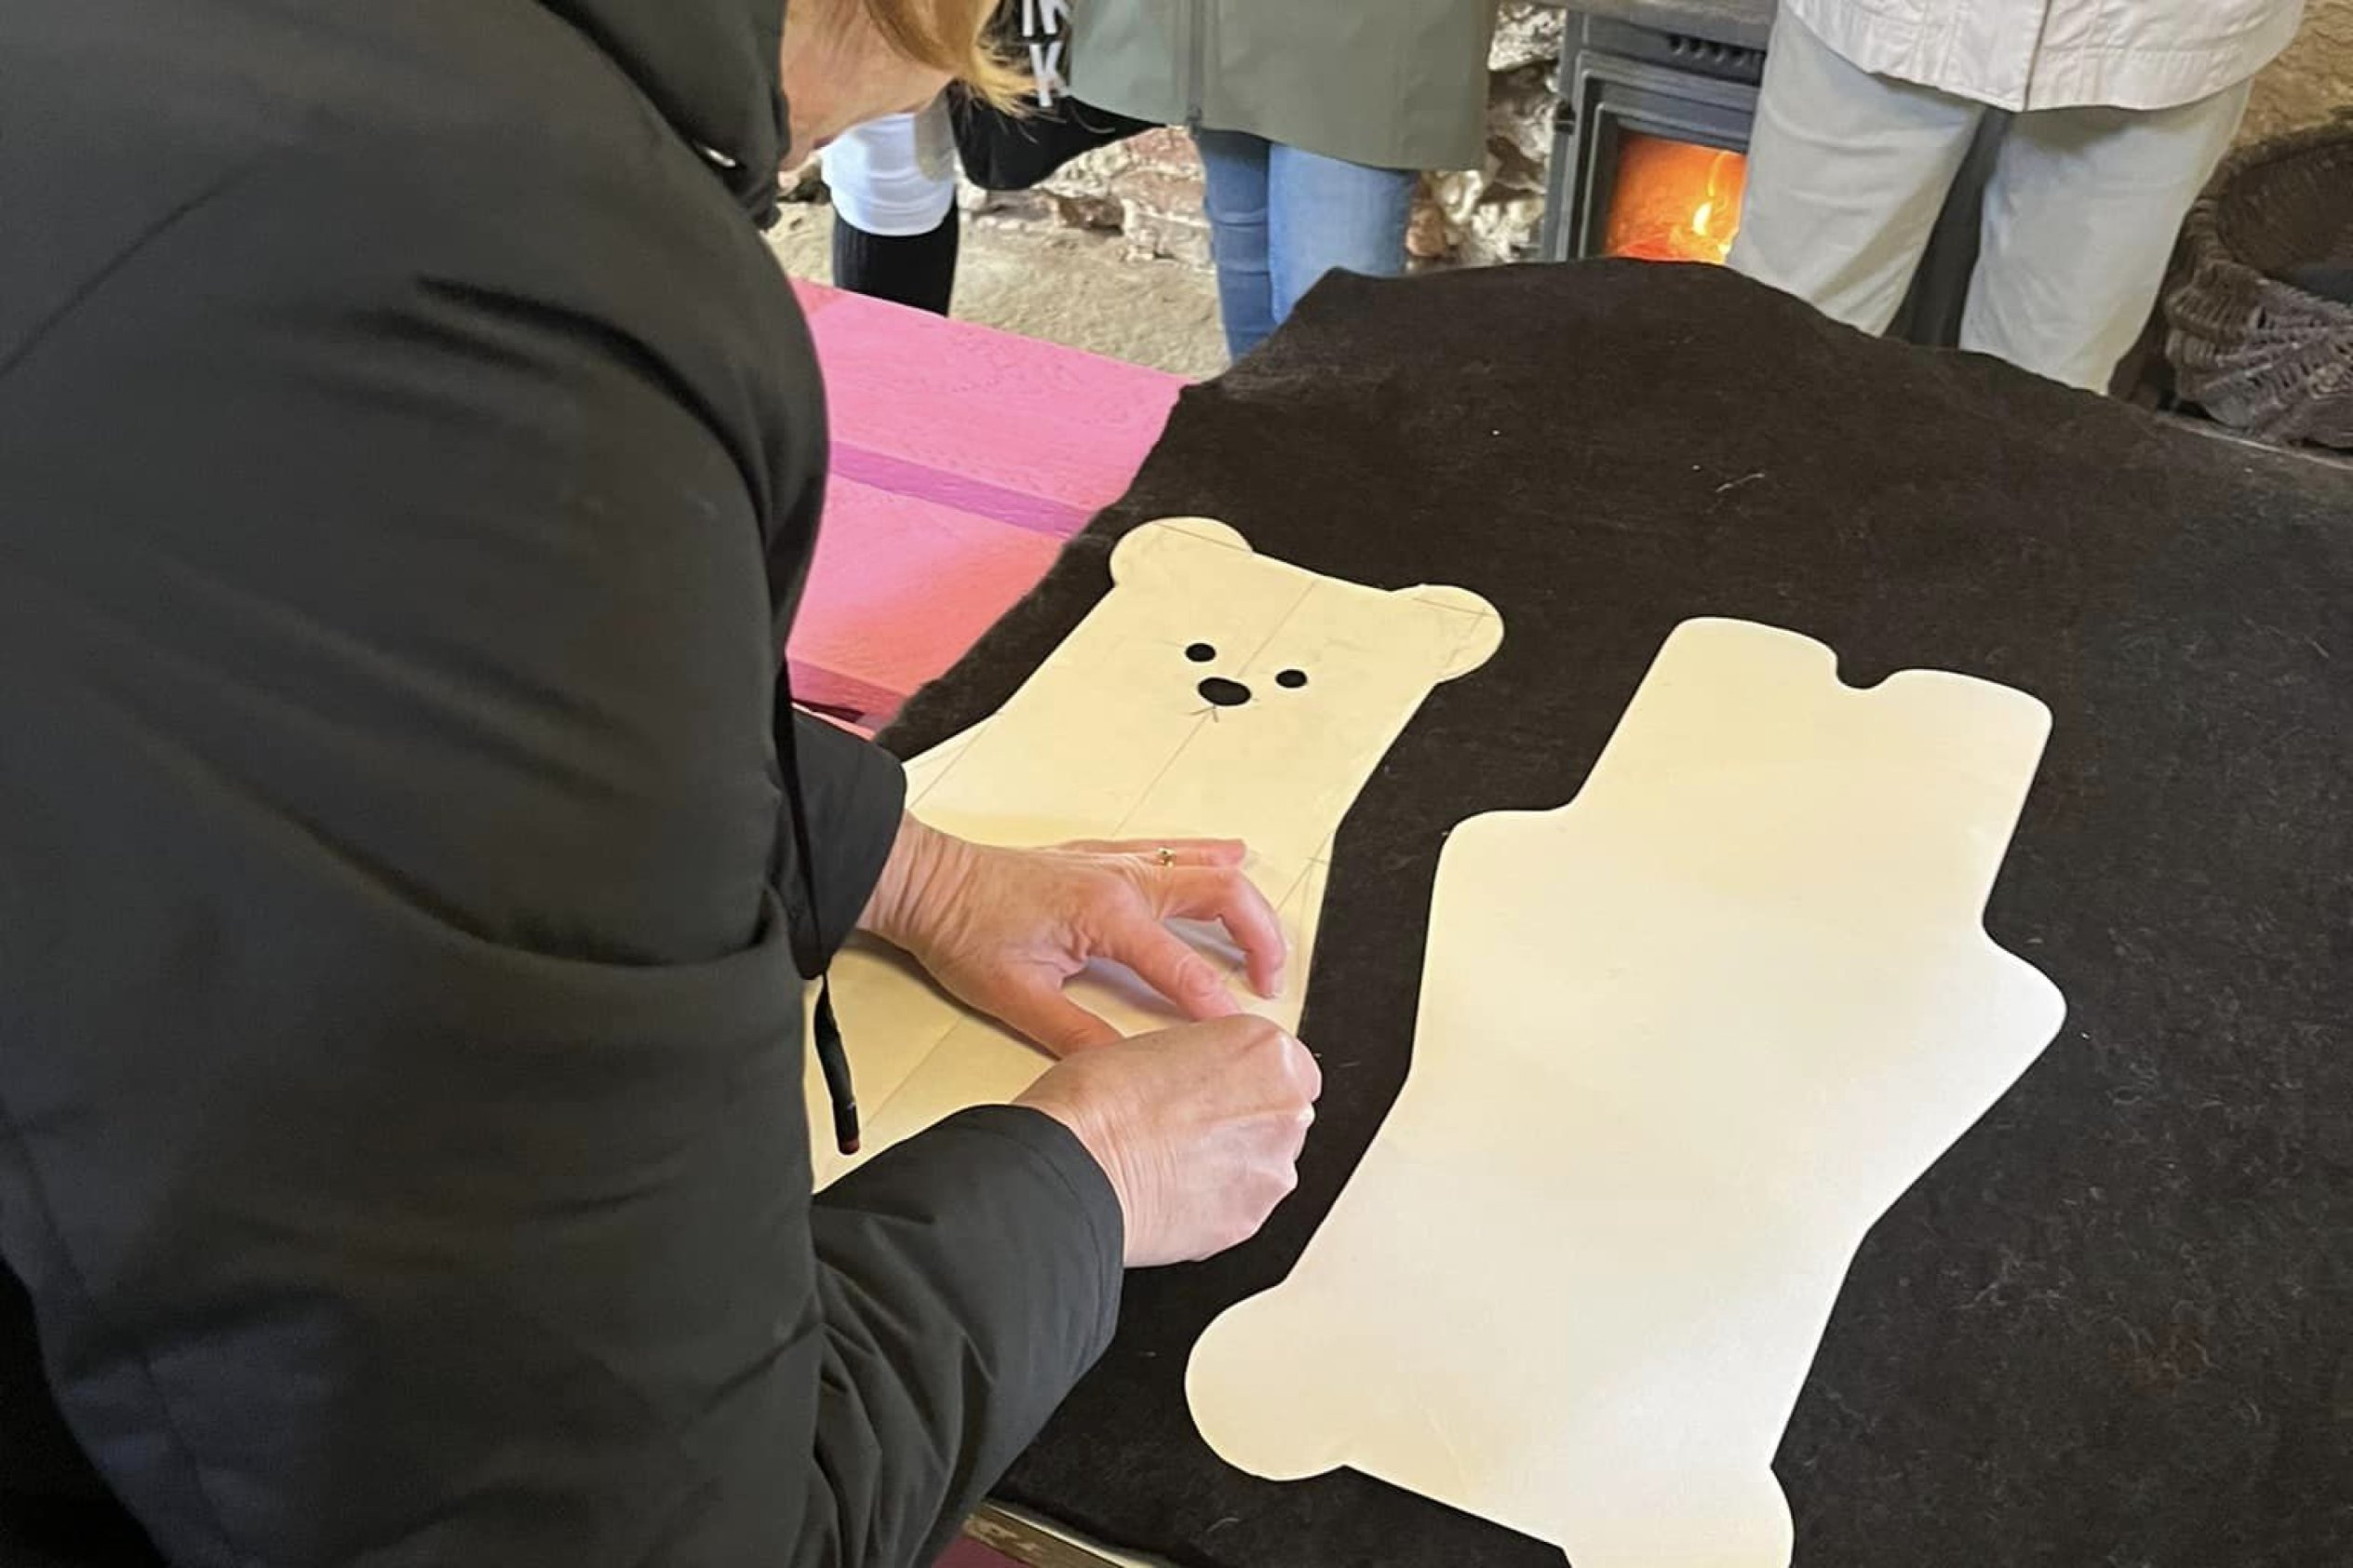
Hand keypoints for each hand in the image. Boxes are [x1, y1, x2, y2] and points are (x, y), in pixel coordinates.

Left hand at [859, 816, 1287, 1054]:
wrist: (926, 882)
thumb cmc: (962, 929)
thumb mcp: (1016, 998)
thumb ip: (1078, 1036)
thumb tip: (1126, 1068)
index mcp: (1106, 913)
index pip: (1181, 966)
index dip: (1213, 1006)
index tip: (1232, 1038)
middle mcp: (1122, 879)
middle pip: (1223, 895)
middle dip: (1260, 938)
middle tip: (1270, 983)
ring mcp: (1115, 863)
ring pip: (1207, 867)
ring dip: (1245, 901)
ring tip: (1267, 941)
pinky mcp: (1102, 857)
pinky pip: (1173, 849)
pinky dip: (1210, 854)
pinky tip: (1235, 853)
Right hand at [1016, 1016, 1321, 1265]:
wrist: (1076, 1168)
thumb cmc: (1098, 1101)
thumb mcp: (1155, 1044)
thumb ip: (1203, 1063)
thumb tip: (1201, 1081)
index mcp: (1264, 1051)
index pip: (1290, 1065)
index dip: (1250, 1079)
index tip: (1225, 1089)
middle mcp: (1284, 1107)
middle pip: (1282, 1116)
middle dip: (1246, 1123)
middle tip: (1191, 1128)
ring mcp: (1272, 1168)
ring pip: (1265, 1165)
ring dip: (1233, 1166)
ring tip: (1174, 1164)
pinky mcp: (1252, 1219)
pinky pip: (1241, 1207)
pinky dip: (1215, 1204)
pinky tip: (1172, 1193)